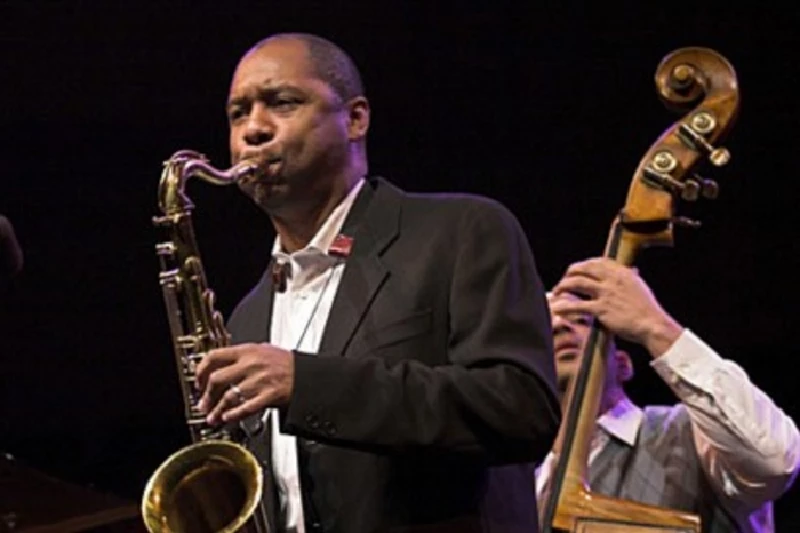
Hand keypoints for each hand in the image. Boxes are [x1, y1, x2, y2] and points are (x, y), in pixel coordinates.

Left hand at [195, 343, 294, 424]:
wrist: (306, 374)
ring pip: (228, 396)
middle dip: (206, 395)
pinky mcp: (268, 396)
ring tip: (213, 417)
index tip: (199, 381)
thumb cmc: (286, 363)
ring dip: (217, 410)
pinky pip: (245, 407)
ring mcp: (259, 381)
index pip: (214, 356)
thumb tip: (220, 364)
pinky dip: (233, 415)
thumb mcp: (262, 350)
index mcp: (247, 351)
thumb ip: (240, 356)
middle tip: (203, 404)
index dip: (201, 370)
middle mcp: (250, 365)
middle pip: (217, 379)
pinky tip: (227, 418)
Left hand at [551, 258, 682, 356]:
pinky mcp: (600, 309)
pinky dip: (564, 307)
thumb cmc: (647, 309)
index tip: (577, 270)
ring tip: (556, 292)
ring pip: (576, 283)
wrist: (652, 325)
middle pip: (583, 269)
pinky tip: (557, 309)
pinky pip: (576, 306)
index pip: (597, 261)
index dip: (584, 264)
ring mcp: (605, 293)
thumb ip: (629, 278)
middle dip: (569, 273)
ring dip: (563, 287)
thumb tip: (630, 272)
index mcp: (622, 272)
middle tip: (563, 280)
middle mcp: (612, 280)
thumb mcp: (639, 287)